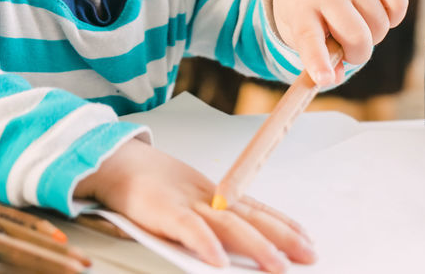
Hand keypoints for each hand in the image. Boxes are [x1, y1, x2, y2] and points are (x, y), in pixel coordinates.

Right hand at [74, 138, 315, 271]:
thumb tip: (234, 248)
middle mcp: (208, 197)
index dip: (284, 225)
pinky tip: (218, 261)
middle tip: (309, 256)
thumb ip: (212, 220)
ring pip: (228, 224)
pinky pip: (188, 229)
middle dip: (283, 237)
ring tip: (277, 266)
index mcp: (216, 194)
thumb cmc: (152, 186)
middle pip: (252, 217)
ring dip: (256, 246)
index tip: (308, 240)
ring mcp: (187, 203)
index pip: (257, 209)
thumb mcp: (189, 200)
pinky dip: (204, 244)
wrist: (115, 162)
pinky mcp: (163, 211)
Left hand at [273, 0, 408, 86]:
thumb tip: (335, 77)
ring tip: (358, 25)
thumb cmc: (307, 11)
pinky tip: (376, 12)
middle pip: (357, 37)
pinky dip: (393, 17)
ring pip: (380, 25)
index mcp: (300, 10)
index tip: (324, 79)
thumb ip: (318, 59)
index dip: (318, 61)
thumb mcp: (300, 35)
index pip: (309, 38)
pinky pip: (399, 4)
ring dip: (374, 35)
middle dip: (358, 54)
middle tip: (349, 49)